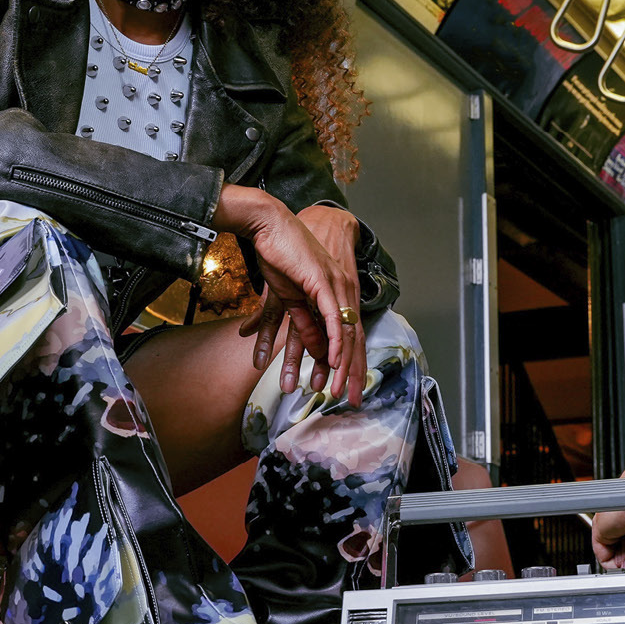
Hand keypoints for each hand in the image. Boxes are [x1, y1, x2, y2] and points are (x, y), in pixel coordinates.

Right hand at [214, 185, 365, 404]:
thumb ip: (301, 322)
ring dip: (344, 364)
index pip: (349, 336)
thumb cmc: (279, 256)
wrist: (270, 225)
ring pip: (346, 333)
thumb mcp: (290, 298)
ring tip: (340, 388)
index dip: (351, 364)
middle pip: (353, 339)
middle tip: (352, 399)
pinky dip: (337, 340)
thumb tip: (309, 346)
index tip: (348, 389)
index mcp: (336, 297)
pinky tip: (337, 360)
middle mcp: (343, 293)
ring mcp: (336, 286)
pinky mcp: (323, 282)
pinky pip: (334, 318)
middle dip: (354, 372)